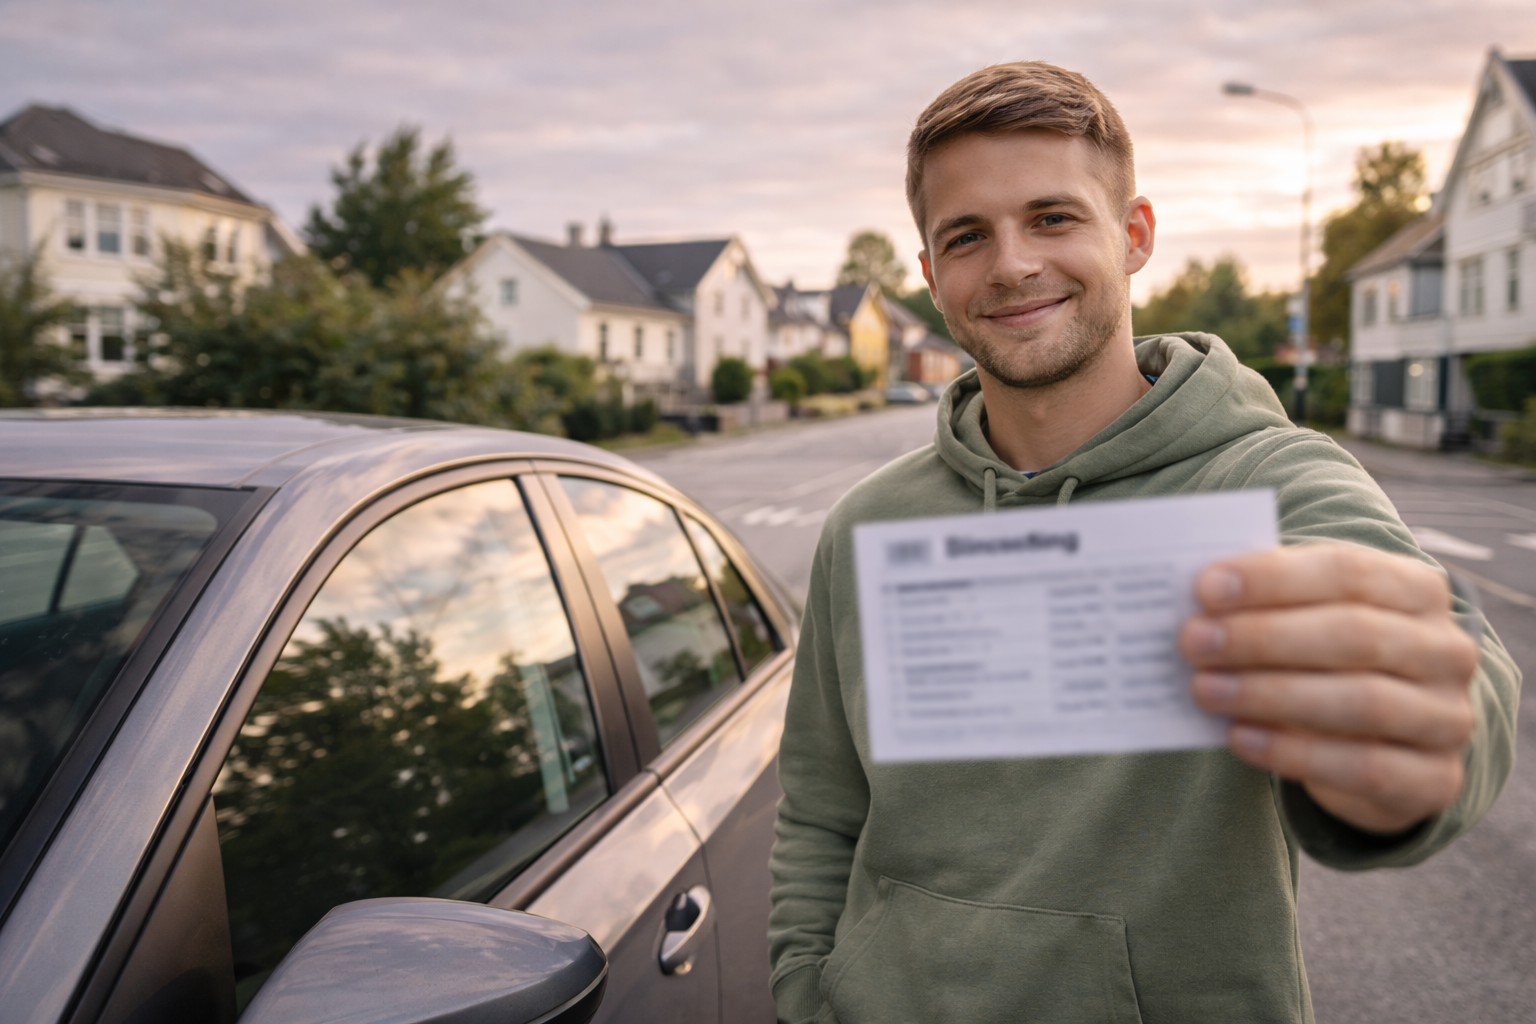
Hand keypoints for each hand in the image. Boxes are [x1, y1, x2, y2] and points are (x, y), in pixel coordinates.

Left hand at [1180, 544, 1479, 834]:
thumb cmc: (1330, 661)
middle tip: (1193, 641)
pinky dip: (1293, 753)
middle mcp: (1446, 649)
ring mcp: (1448, 716)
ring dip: (1271, 694)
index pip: (1347, 571)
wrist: (1387, 745)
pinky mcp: (1435, 778)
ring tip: (1204, 689)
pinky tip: (1239, 739)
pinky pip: (1363, 767)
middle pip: (1353, 634)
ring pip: (1362, 700)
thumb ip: (1269, 606)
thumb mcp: (1310, 621)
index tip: (1206, 588)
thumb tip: (1197, 604)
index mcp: (1418, 589)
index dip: (1274, 579)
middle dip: (1264, 637)